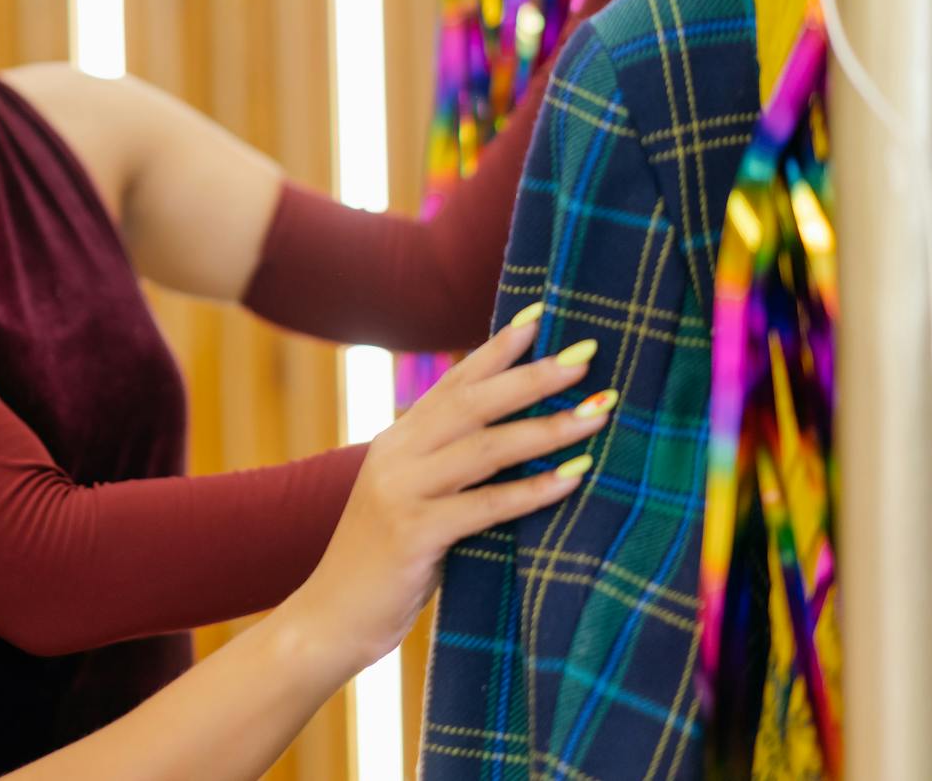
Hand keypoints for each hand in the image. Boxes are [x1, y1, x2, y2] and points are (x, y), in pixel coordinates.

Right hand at [287, 306, 612, 670]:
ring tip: (598, 411)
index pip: (455, 381)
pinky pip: (484, 506)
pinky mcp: (412, 534)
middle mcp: (396, 454)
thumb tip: (516, 437)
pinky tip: (574, 477)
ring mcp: (401, 492)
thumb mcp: (412, 498)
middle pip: (474, 402)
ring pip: (484, 447)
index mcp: (398, 440)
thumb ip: (448, 465)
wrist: (332, 615)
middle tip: (588, 354)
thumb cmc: (385, 561)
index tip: (543, 316)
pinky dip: (532, 490)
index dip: (499, 348)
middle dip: (535, 375)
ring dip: (548, 427)